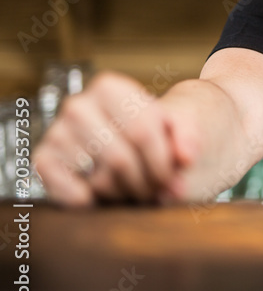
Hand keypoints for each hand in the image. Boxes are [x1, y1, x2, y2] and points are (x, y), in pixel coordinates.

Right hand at [34, 71, 197, 205]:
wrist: (135, 141)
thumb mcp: (183, 127)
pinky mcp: (45, 161)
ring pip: (99, 180)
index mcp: (109, 88)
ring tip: (139, 189)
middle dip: (147, 181)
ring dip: (126, 194)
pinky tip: (107, 199)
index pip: (141, 130)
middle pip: (120, 159)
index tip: (175, 174)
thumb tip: (186, 158)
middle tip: (159, 188)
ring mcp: (57, 133)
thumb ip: (190, 138)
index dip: (162, 161)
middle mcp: (78, 106)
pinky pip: (66, 191)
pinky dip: (91, 202)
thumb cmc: (160, 133)